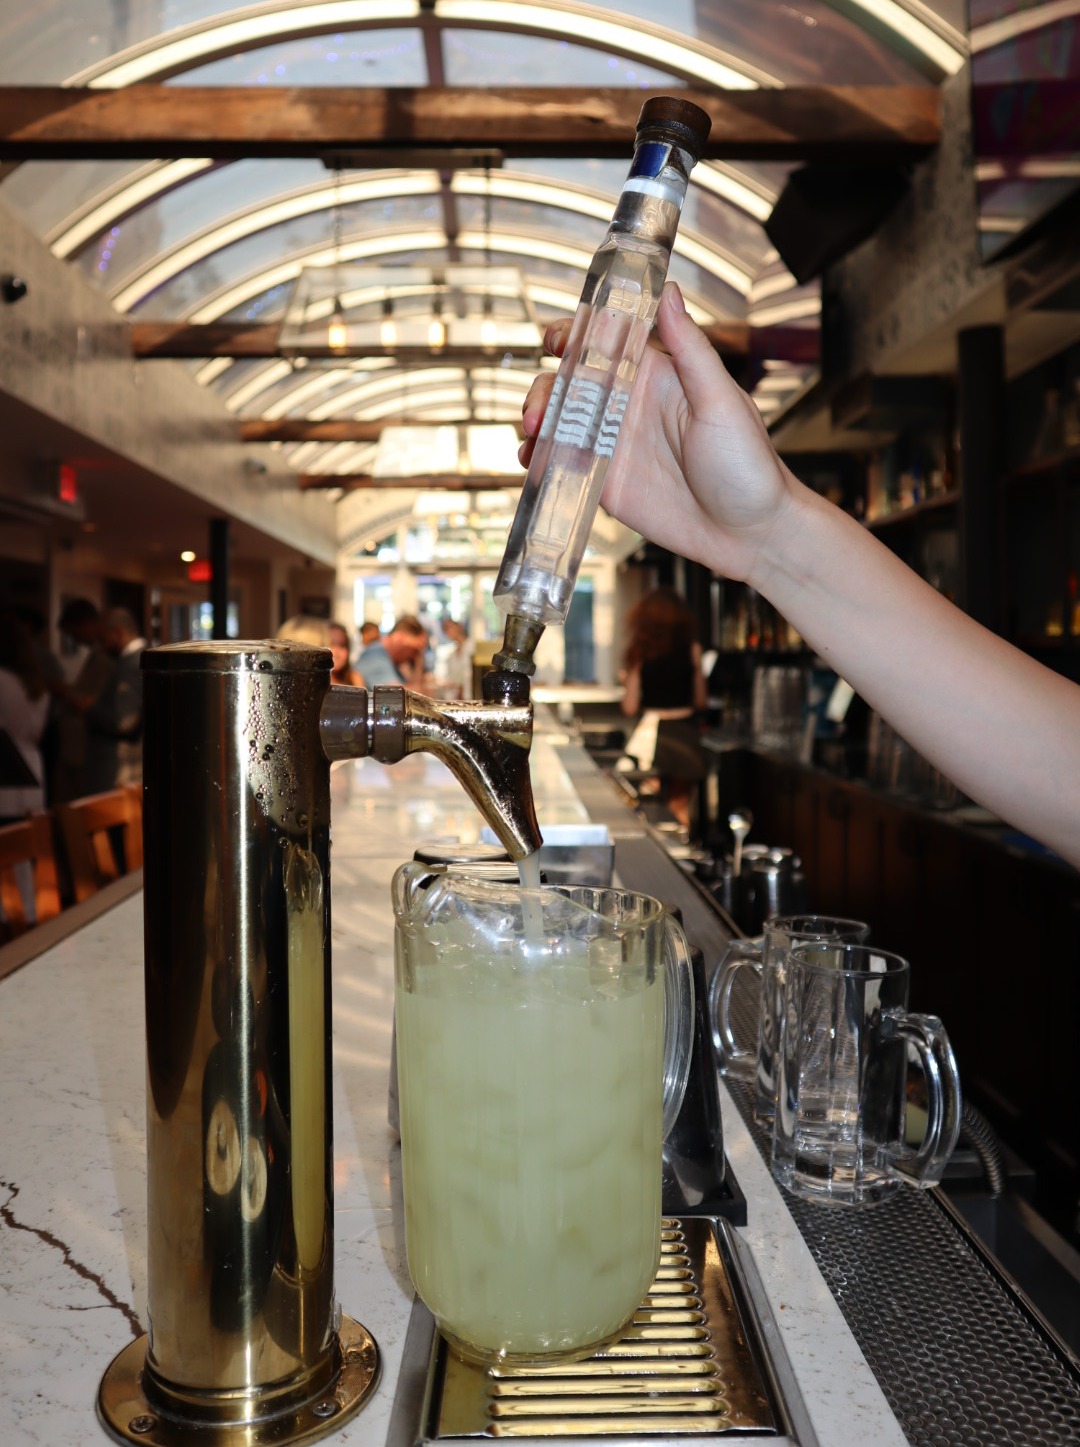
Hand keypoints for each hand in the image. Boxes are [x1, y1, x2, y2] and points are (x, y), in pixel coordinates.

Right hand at [519, 283, 794, 586]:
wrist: (749, 534)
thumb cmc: (748, 465)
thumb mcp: (721, 401)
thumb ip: (691, 349)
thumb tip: (668, 293)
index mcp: (655, 375)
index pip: (604, 341)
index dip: (573, 334)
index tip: (554, 340)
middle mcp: (627, 405)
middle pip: (567, 382)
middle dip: (542, 388)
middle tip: (538, 409)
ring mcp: (612, 444)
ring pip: (557, 421)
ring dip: (534, 421)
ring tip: (531, 435)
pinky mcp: (604, 482)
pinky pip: (561, 465)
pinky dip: (539, 459)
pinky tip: (534, 462)